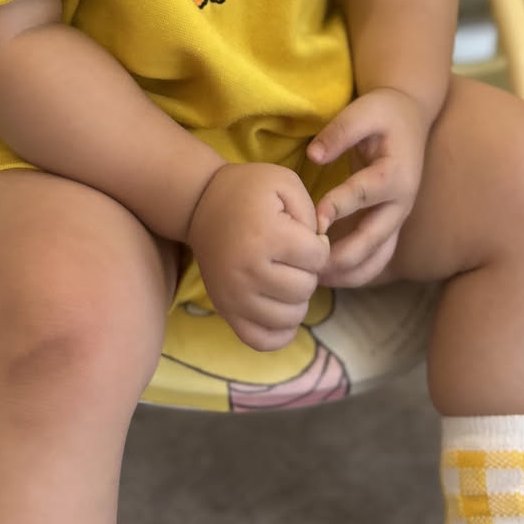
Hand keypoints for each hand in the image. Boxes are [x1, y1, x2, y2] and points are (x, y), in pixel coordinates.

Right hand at [187, 163, 329, 351]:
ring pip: (289, 317)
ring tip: (286, 277)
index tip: (305, 235)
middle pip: (305, 289)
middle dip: (308, 271)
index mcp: (266, 236)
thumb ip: (313, 213)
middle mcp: (247, 271)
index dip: (319, 245)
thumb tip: (322, 250)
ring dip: (296, 299)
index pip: (318, 258)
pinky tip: (280, 306)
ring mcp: (234, 295)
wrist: (201, 204)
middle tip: (293, 256)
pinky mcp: (225, 310)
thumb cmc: (249, 190)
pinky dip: (279, 331)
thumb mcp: (286, 182)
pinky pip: (261, 341)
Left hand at [307, 87, 430, 287]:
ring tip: (314, 279)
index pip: (364, 194)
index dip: (338, 207)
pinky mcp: (390, 226)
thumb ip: (340, 131)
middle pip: (374, 239)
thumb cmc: (384, 113)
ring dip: (348, 273)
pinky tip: (326, 276)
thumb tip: (313, 156)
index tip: (313, 220)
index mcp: (395, 173)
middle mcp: (401, 203)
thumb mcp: (364, 110)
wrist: (411, 118)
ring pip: (377, 258)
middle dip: (341, 255)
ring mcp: (398, 218)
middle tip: (306, 264)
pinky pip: (376, 258)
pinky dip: (354, 272)